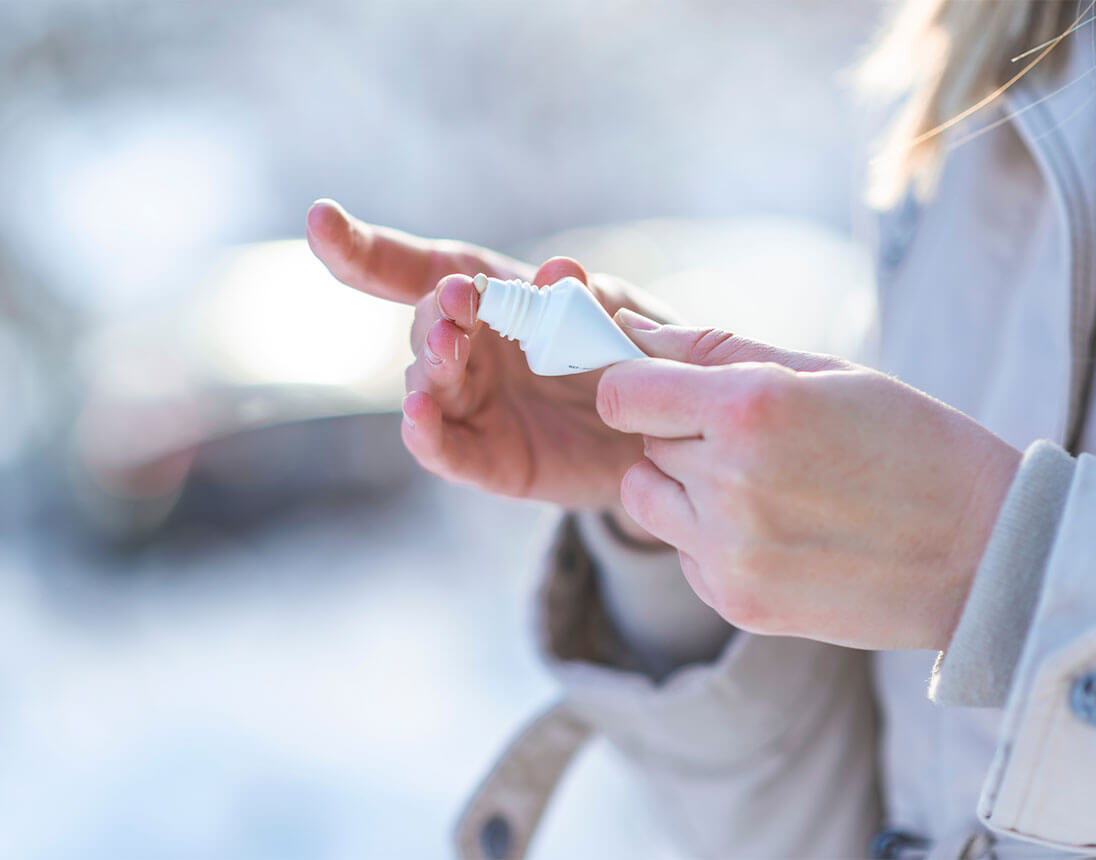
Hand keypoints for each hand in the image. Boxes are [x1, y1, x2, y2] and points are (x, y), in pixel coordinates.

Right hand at [306, 199, 667, 510]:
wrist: (665, 433)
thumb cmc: (633, 357)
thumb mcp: (622, 316)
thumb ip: (588, 296)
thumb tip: (560, 271)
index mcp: (489, 300)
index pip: (415, 270)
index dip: (362, 249)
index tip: (319, 221)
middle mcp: (467, 351)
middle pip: (426, 325)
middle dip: (437, 310)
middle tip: (461, 299)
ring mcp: (472, 407)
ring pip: (427, 385)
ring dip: (431, 364)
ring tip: (448, 346)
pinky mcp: (488, 460)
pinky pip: (445, 449)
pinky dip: (426, 434)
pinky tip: (418, 415)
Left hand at [597, 312, 1022, 649]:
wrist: (983, 553)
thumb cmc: (911, 443)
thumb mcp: (824, 371)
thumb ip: (717, 349)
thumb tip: (632, 330)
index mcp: (750, 409)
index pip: (621, 394)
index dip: (638, 385)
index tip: (666, 389)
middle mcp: (729, 483)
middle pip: (645, 441)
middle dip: (683, 431)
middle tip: (759, 440)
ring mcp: (729, 551)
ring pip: (650, 498)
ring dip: (685, 485)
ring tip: (763, 485)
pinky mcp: (735, 601)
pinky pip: (682, 551)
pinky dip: (711, 538)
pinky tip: (780, 532)